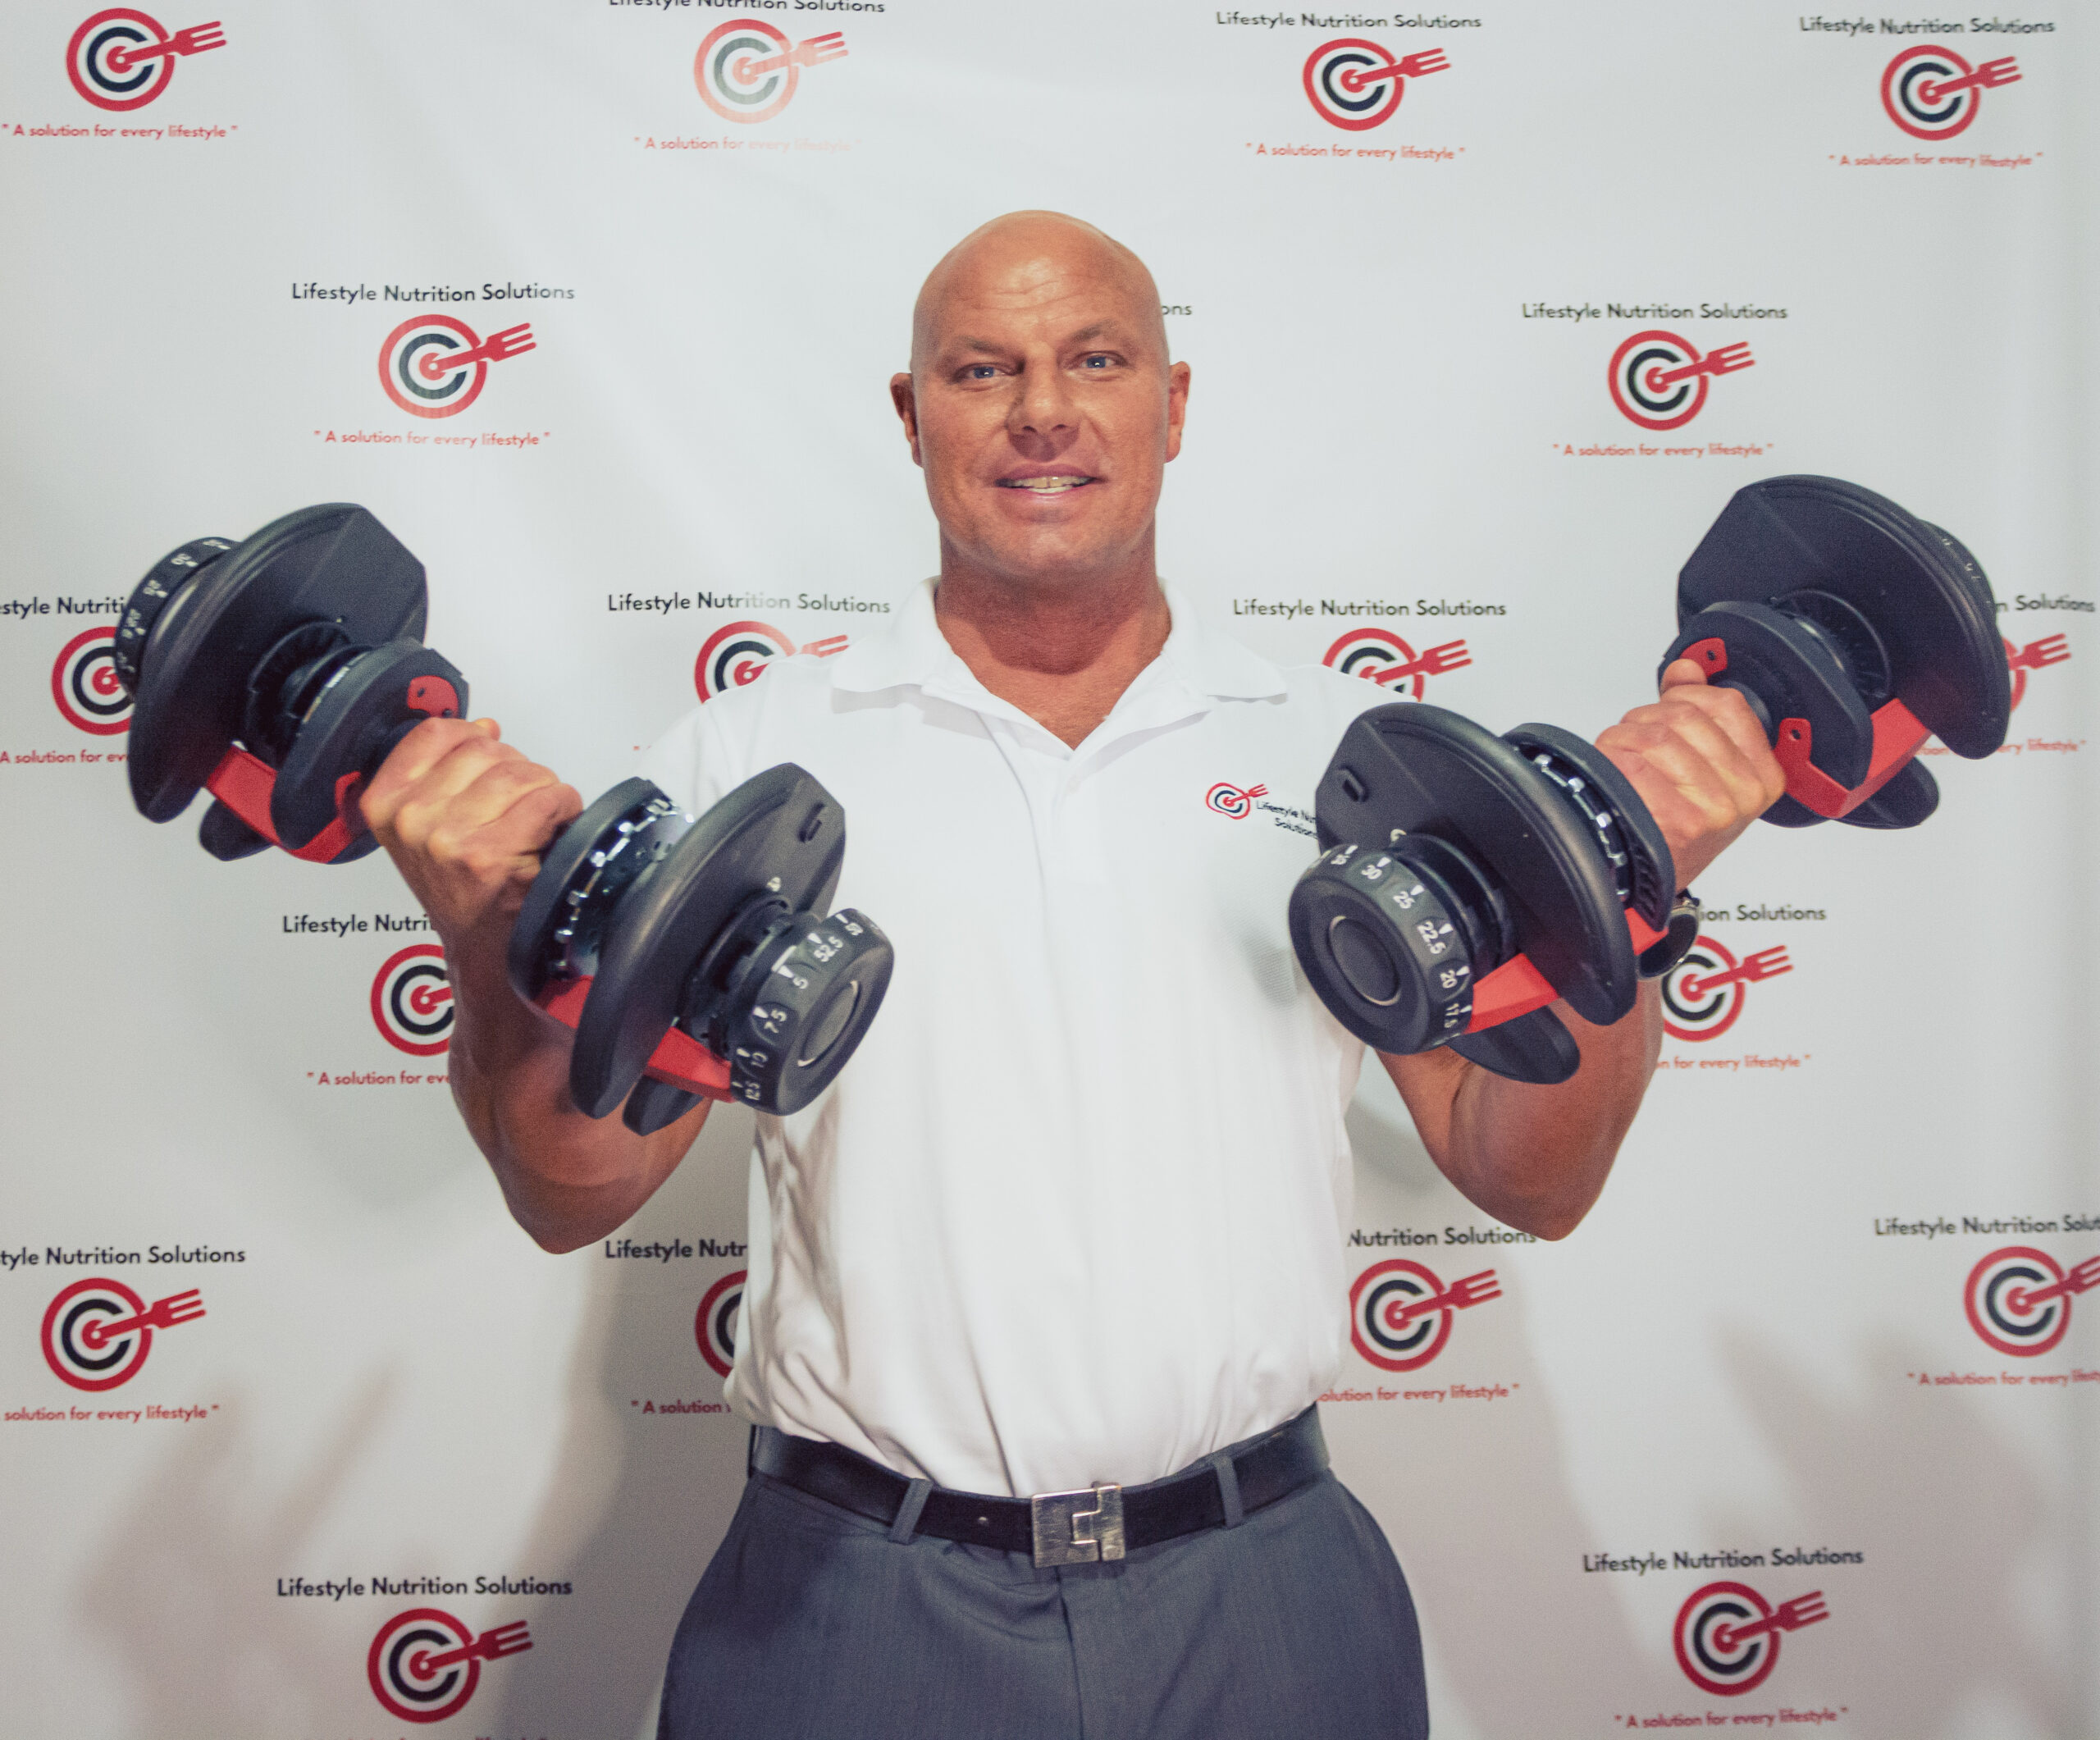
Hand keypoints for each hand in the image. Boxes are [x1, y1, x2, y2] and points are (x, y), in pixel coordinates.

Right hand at [360, 718, 581, 949]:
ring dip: (542, 791)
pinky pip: (547, 799)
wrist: (482, 948)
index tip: (486, 764)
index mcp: (386, 804)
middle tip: (517, 809)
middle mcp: (411, 819)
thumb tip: (485, 728)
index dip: (473, 739)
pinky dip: (564, 808)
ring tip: (535, 823)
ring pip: (521, 773)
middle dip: (515, 771)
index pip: (434, 732)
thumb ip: (447, 771)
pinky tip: (553, 830)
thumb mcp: (427, 825)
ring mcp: (449, 837)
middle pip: (486, 749)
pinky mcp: (491, 855)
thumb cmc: (462, 887)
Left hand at [1593, 661, 1784, 888]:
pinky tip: (1615, 779)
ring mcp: (1716, 808)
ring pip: (1654, 735)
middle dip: (1646, 722)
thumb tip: (1687, 668)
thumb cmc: (1676, 826)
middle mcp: (1745, 793)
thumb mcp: (1703, 768)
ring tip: (1623, 764)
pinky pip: (1632, 763)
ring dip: (1623, 741)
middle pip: (1682, 716)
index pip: (1725, 703)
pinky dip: (1612, 762)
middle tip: (1636, 746)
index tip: (1669, 714)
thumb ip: (1697, 708)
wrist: (1648, 877)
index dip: (1685, 699)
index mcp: (1762, 775)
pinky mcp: (1680, 821)